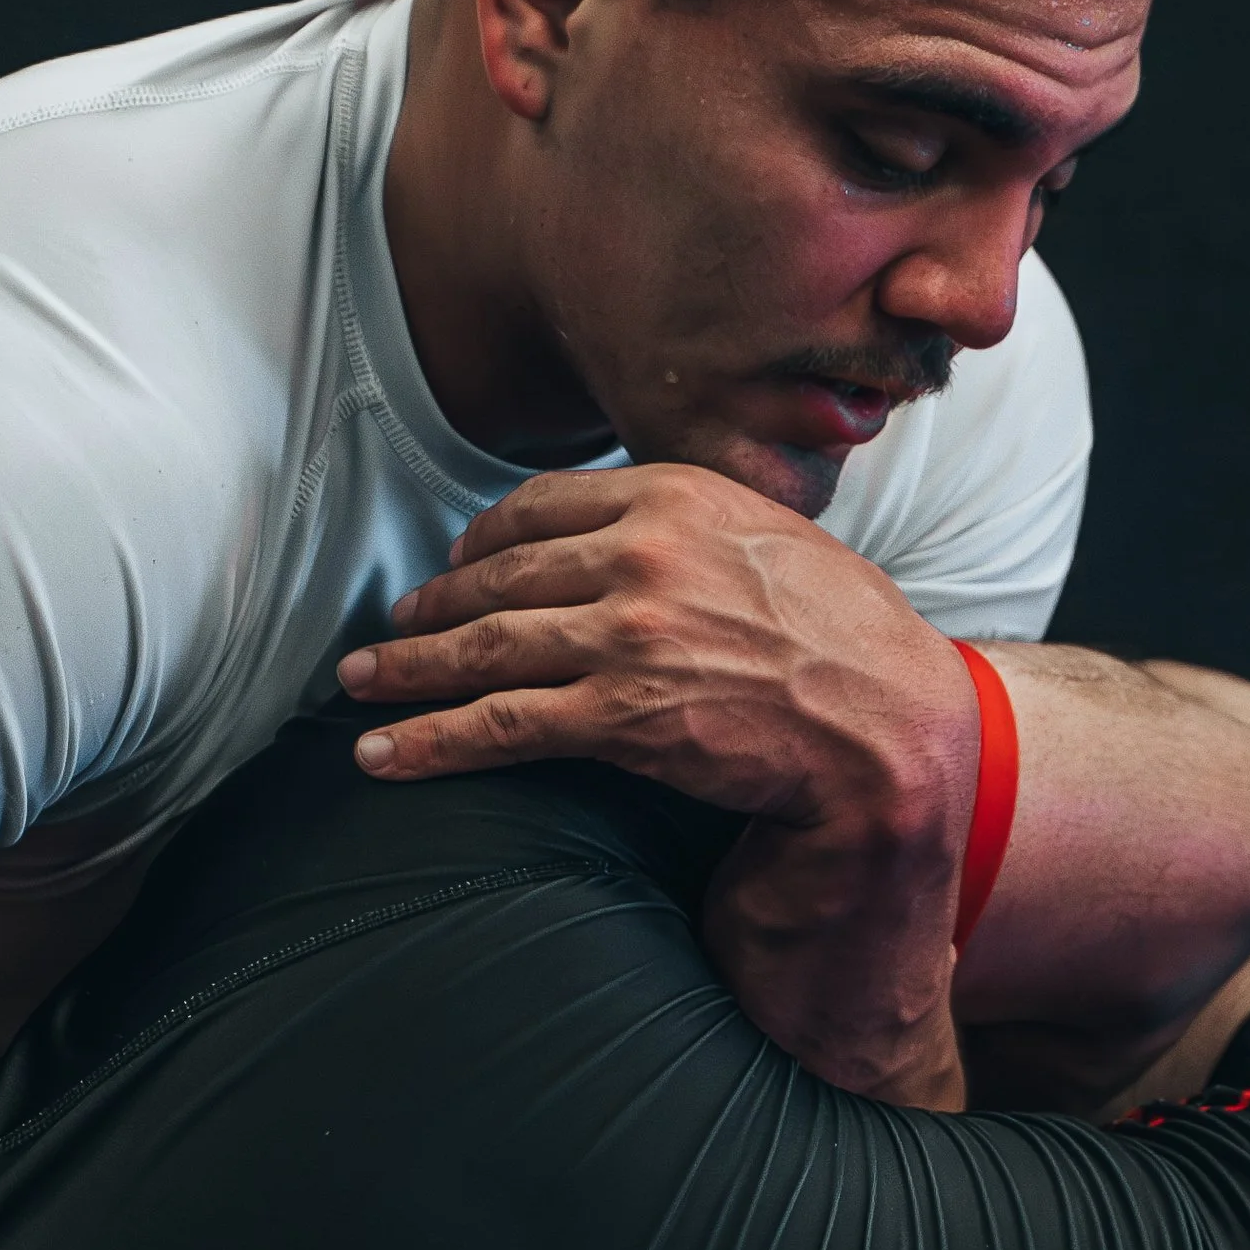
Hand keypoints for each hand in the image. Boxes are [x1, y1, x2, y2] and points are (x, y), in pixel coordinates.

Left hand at [336, 466, 977, 1100]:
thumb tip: (634, 529)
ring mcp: (627, 633)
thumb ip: (696, 525)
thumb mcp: (774, 539)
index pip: (540, 506)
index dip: (483, 541)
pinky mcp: (621, 712)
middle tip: (388, 632)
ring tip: (361, 686)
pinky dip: (429, 739)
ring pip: (484, 648)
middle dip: (431, 608)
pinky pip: (499, 724)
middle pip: (499, 576)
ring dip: (407, 670)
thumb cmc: (846, 638)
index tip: (454, 566)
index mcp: (675, 494)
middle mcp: (642, 552)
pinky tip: (386, 754)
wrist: (889, 723)